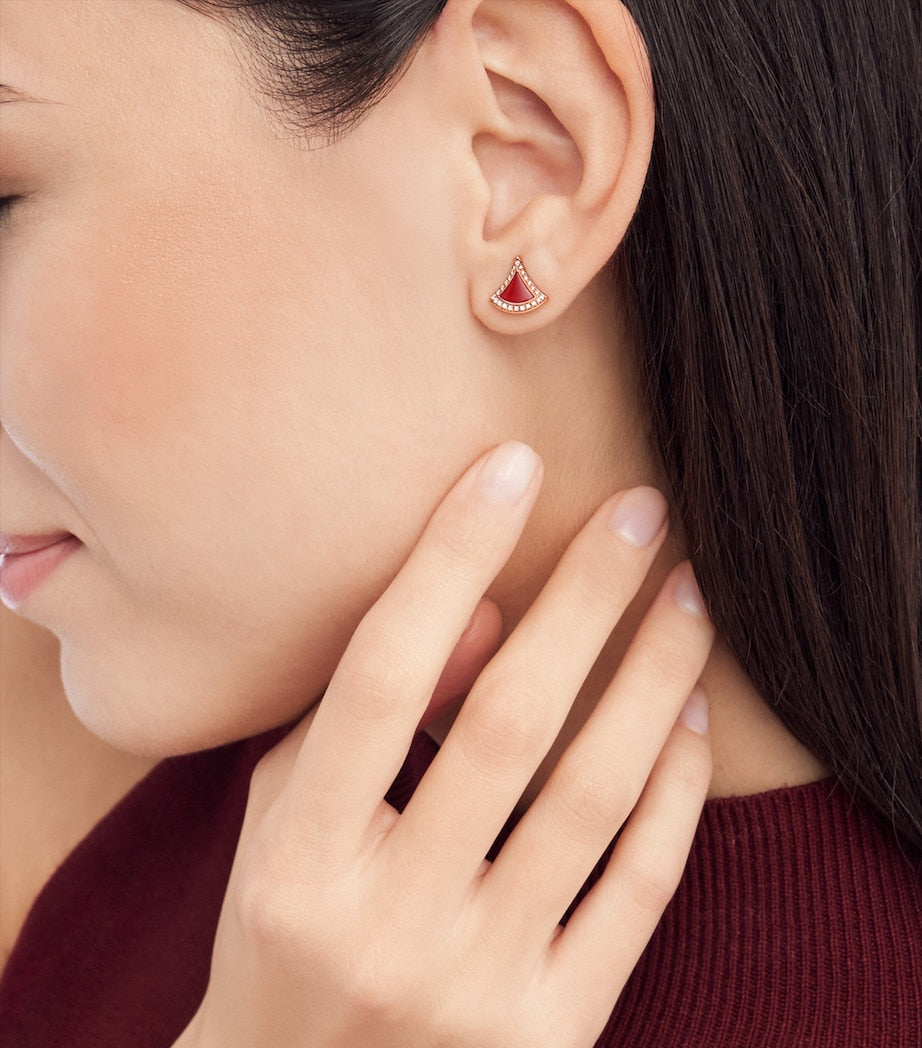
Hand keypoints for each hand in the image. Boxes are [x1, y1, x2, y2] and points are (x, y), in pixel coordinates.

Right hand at [177, 442, 713, 1047]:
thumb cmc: (281, 941)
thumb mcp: (283, 825)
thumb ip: (356, 718)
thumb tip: (472, 612)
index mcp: (298, 866)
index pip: (382, 675)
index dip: (448, 556)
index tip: (508, 468)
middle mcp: (387, 926)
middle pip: (510, 722)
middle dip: (585, 596)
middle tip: (642, 509)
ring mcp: (477, 989)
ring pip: (594, 798)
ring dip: (654, 678)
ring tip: (691, 595)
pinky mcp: (551, 1036)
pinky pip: (638, 894)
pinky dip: (676, 796)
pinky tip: (690, 719)